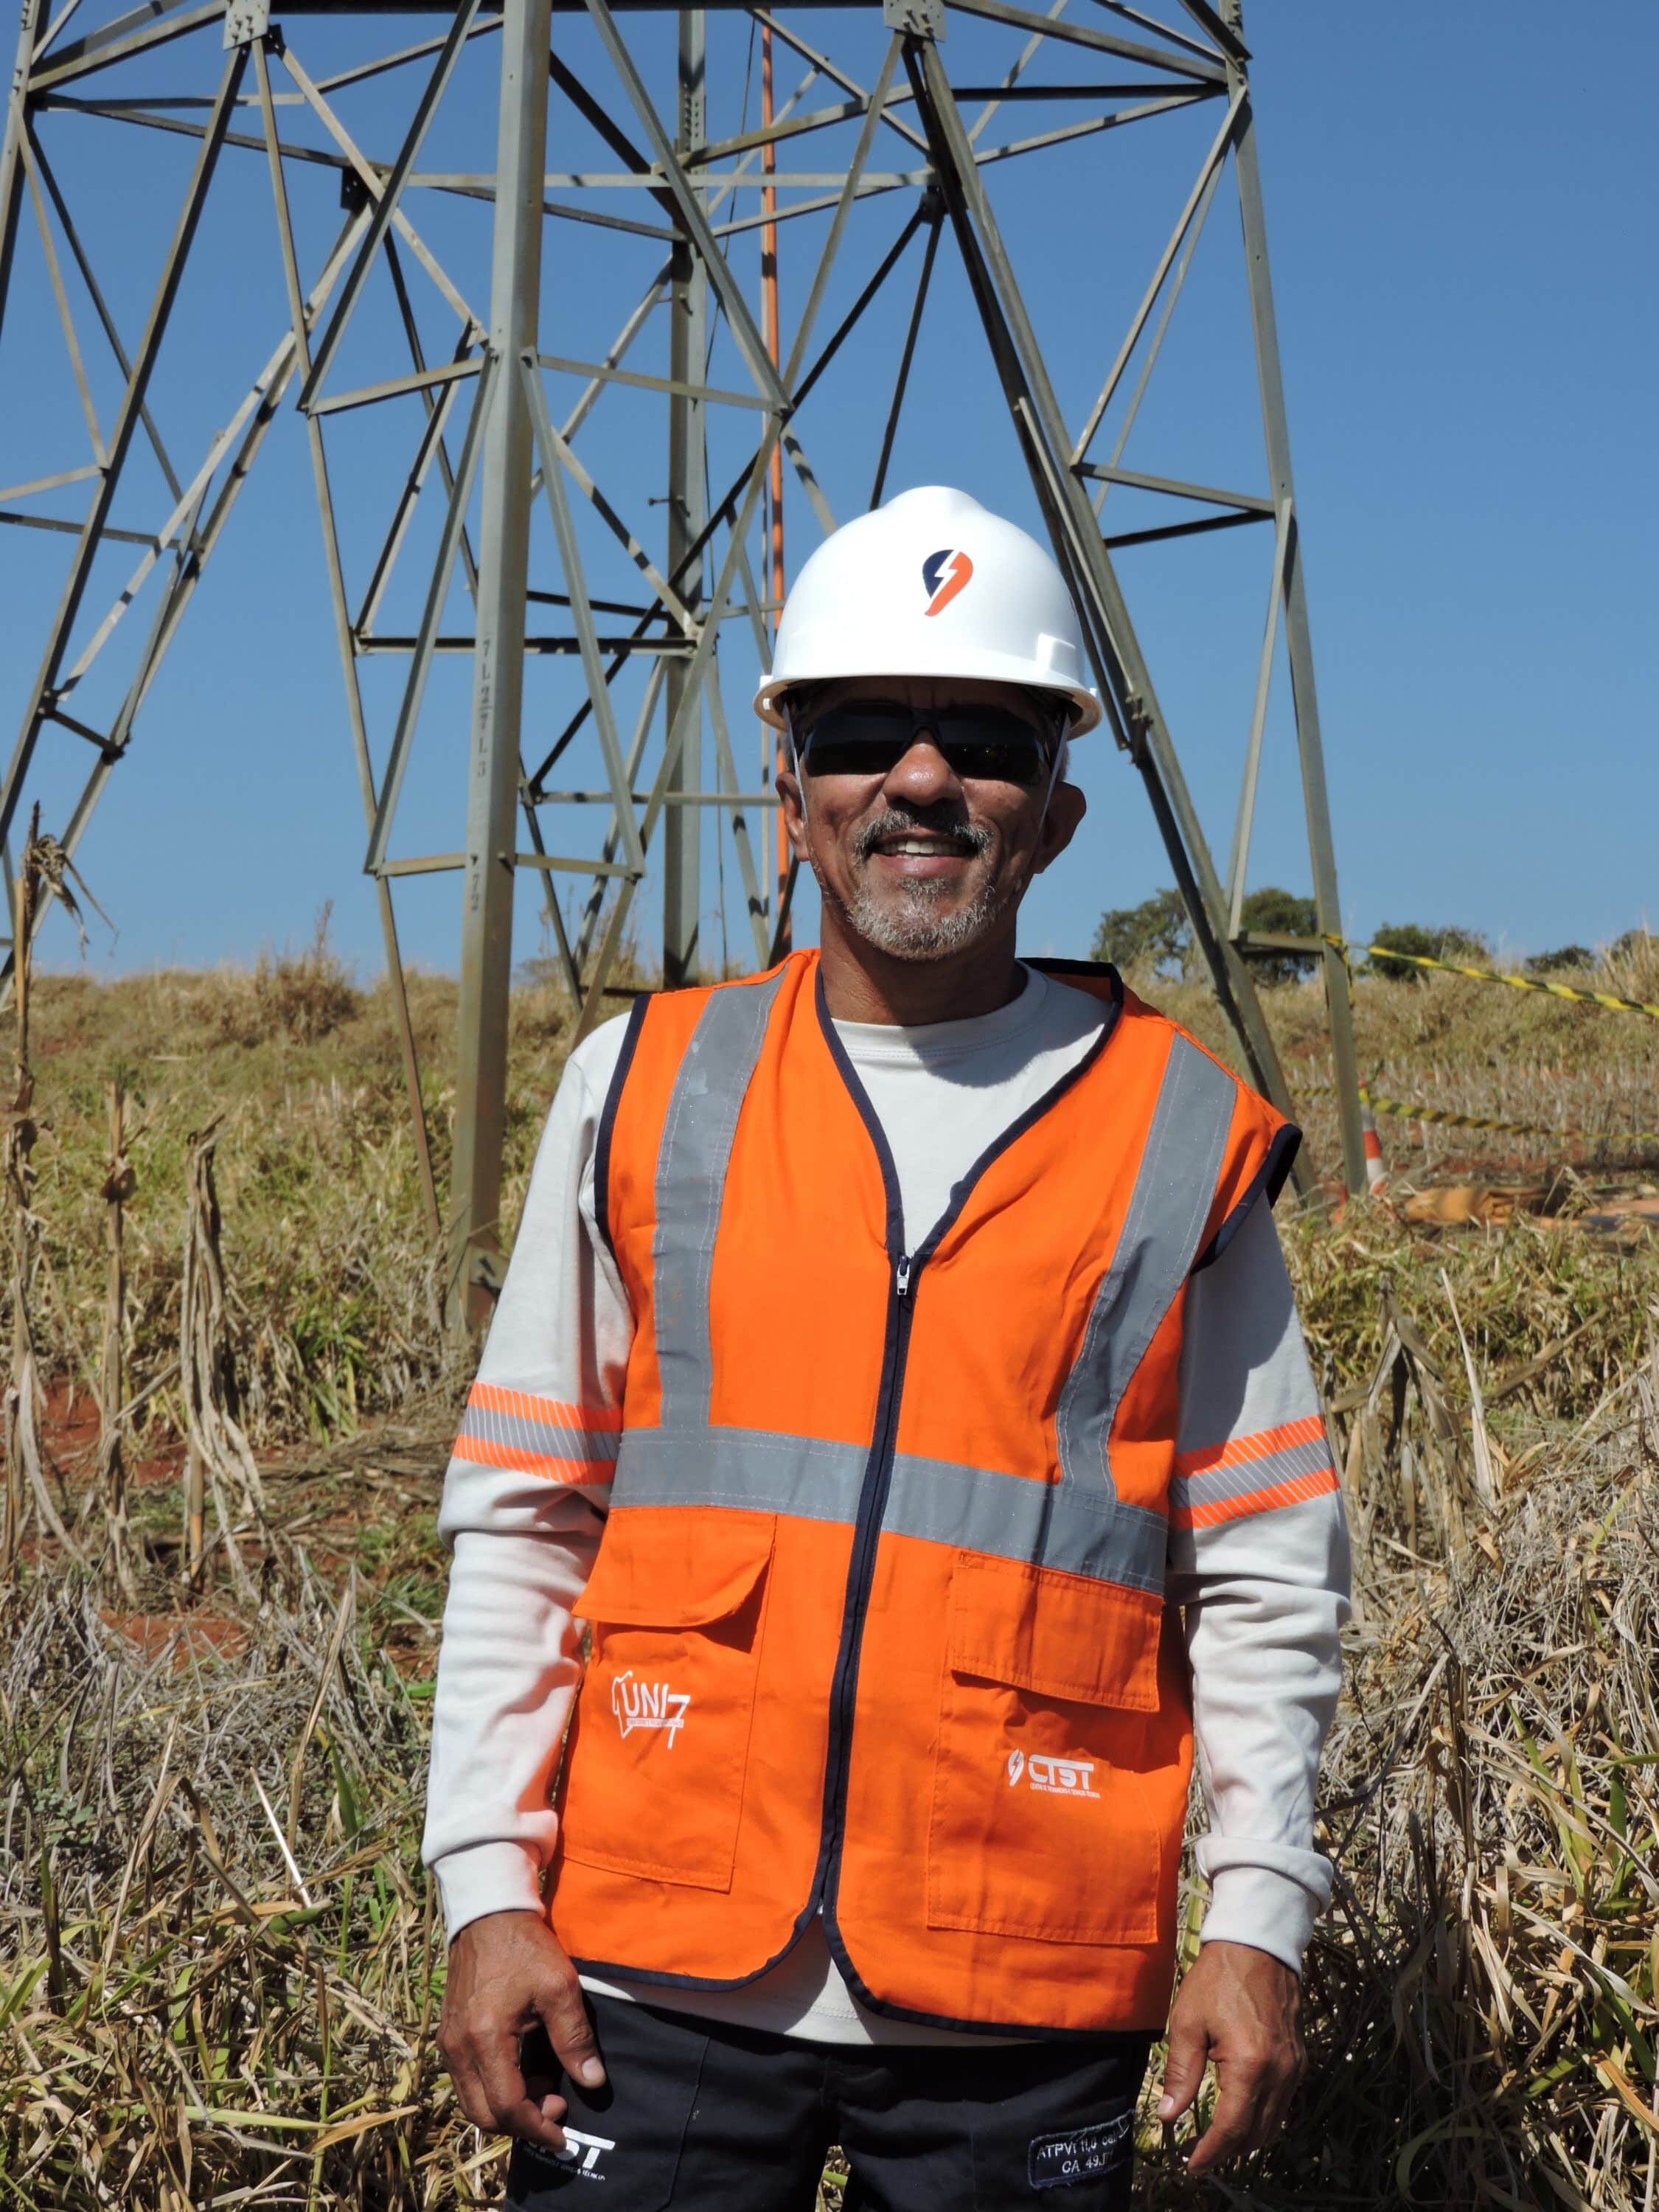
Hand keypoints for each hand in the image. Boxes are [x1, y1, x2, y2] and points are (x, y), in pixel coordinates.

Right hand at [438, 1910, 605, 2150]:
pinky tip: (521, 2068)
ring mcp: (448, 2042)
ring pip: (472, 2101)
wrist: (488, 1912)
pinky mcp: (448, 2034)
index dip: (537, 2127)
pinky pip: (466, 2080)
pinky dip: (493, 2088)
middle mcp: (457, 2048)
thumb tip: (592, 2082)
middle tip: (556, 2104)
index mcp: (484, 2038)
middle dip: (522, 2122)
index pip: (507, 2107)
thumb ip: (574, 2038)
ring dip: (507, 2107)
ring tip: (542, 2084)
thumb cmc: (525, 1946)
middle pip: (483, 2114)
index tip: (563, 2134)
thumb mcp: (559, 1987)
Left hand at [1157, 1939, 1303, 2175]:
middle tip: (1200, 2154)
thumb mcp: (1188, 2022)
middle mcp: (1280, 2074)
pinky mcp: (1299, 2060)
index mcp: (1251, 2066)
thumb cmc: (1217, 1979)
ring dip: (1246, 2138)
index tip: (1192, 2165)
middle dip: (1228, 2151)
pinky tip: (1241, 2113)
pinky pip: (1283, 2104)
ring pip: (1273, 2124)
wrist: (1257, 1945)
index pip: (1232, 2128)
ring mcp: (1294, 2068)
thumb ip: (1181, 2073)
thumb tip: (1169, 2116)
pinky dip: (1262, 2118)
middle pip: (1256, 2134)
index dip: (1211, 2152)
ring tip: (1217, 2140)